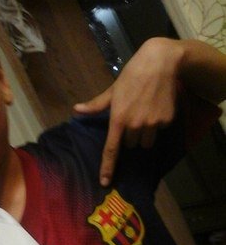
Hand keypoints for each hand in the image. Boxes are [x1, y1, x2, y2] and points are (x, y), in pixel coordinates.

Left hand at [74, 38, 181, 185]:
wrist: (160, 62)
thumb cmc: (132, 75)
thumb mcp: (112, 90)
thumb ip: (96, 105)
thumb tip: (76, 110)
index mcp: (118, 119)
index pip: (111, 149)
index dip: (107, 167)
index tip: (105, 182)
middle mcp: (135, 125)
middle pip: (130, 144)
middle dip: (130, 135)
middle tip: (133, 115)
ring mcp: (152, 124)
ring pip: (146, 141)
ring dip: (145, 133)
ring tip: (146, 111)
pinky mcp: (167, 121)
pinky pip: (159, 130)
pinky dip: (158, 123)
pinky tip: (157, 105)